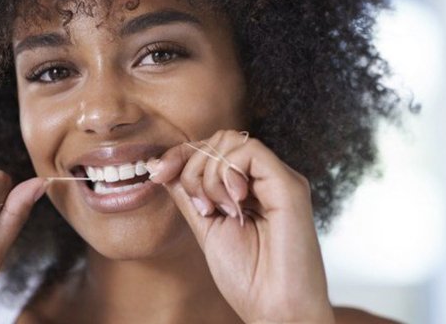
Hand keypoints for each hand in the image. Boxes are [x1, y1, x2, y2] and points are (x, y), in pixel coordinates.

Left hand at [147, 130, 334, 323]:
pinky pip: (250, 152)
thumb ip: (189, 194)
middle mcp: (265, 179)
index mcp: (247, 187)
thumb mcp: (205, 226)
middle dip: (193, 166)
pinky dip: (227, 173)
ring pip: (231, 141)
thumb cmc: (246, 276)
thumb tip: (163, 166)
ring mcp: (279, 180)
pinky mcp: (289, 186)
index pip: (212, 149)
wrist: (274, 309)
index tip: (156, 173)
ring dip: (208, 174)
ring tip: (217, 210)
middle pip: (219, 139)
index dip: (180, 154)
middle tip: (200, 206)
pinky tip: (233, 203)